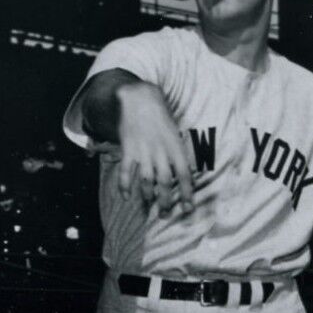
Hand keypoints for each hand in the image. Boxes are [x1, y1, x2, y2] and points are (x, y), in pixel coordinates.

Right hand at [115, 82, 193, 215]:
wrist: (138, 99)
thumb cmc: (160, 118)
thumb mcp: (174, 133)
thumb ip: (177, 154)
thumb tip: (183, 176)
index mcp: (175, 147)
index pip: (184, 175)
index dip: (186, 193)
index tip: (188, 208)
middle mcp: (160, 151)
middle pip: (164, 182)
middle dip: (165, 201)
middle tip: (165, 214)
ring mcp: (143, 151)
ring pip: (146, 180)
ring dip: (148, 195)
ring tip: (149, 204)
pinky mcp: (128, 150)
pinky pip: (126, 172)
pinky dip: (125, 186)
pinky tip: (126, 197)